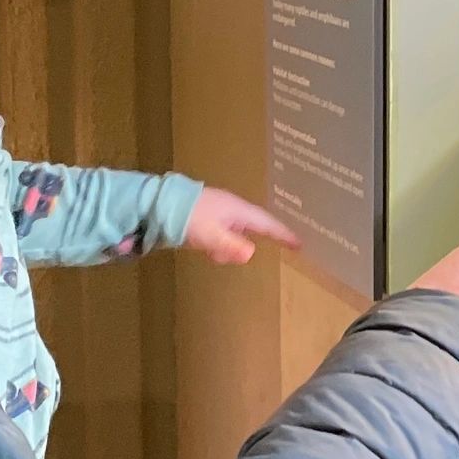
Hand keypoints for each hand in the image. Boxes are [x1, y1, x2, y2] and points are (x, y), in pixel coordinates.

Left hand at [185, 188, 301, 264]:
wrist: (159, 204)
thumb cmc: (188, 218)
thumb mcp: (210, 235)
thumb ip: (230, 245)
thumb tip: (251, 254)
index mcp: (238, 211)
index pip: (267, 223)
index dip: (283, 234)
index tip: (299, 244)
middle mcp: (233, 209)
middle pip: (254, 226)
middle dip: (260, 237)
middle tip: (276, 246)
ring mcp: (219, 212)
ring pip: (236, 232)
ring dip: (231, 245)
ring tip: (217, 254)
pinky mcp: (207, 217)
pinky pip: (223, 233)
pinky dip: (220, 244)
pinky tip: (209, 251)